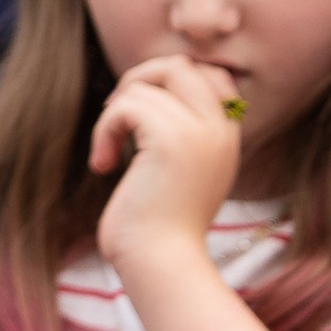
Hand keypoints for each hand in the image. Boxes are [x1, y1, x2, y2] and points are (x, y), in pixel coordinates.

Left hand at [91, 56, 243, 271]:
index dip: (169, 82)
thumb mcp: (177, 174)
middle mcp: (219, 130)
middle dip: (139, 81)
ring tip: (107, 153)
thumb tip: (140, 95)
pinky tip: (103, 165)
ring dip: (113, 114)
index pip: (210, 76)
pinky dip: (105, 130)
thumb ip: (177, 136)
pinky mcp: (170, 140)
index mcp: (226, 137)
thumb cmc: (159, 229)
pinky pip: (126, 106)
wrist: (162, 264)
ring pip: (144, 85)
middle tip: (117, 118)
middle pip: (179, 66)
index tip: (140, 116)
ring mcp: (199, 132)